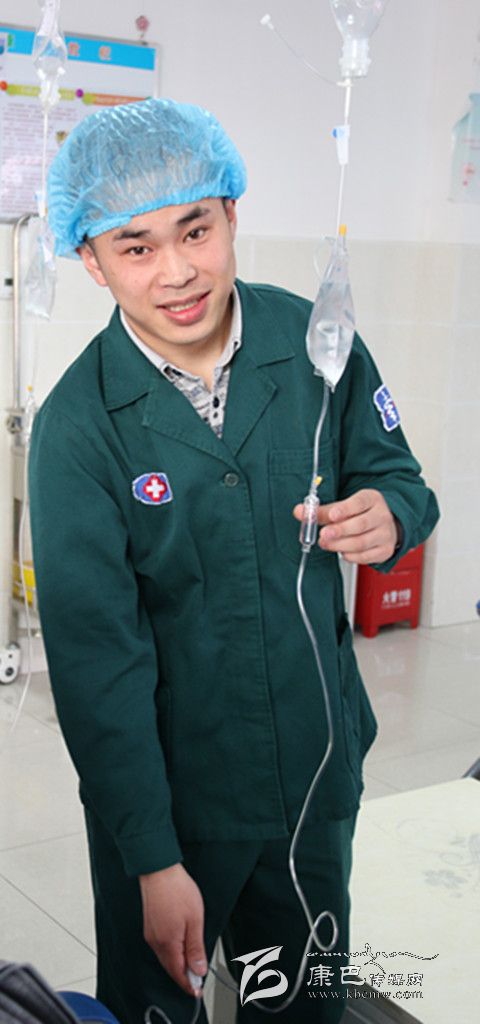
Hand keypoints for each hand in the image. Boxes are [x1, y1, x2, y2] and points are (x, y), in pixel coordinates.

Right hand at [139, 864, 206, 996]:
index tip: (198, 990)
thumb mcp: (195, 920)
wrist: (159, 870)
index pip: (178, 973)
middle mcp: (156, 942)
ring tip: (192, 964)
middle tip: (198, 979)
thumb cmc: (177, 890)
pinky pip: (161, 947)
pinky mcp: (149, 926)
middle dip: (184, 975)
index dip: (189, 983)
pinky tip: (179, 947)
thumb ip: (195, 948)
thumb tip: (198, 969)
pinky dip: (171, 952)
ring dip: (178, 963)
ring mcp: (151, 934)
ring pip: (165, 957)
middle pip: (170, 967)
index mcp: (168, 944)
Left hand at [293, 489, 398, 564]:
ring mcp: (385, 534)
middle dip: (339, 531)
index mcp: (372, 499)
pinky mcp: (385, 550)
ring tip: (325, 543)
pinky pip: (365, 557)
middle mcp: (382, 516)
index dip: (344, 509)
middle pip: (360, 525)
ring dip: (339, 545)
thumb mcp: (345, 506)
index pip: (359, 502)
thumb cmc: (362, 514)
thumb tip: (300, 511)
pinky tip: (341, 551)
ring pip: (361, 542)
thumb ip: (322, 511)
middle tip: (323, 534)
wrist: (385, 526)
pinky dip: (349, 555)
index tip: (332, 515)